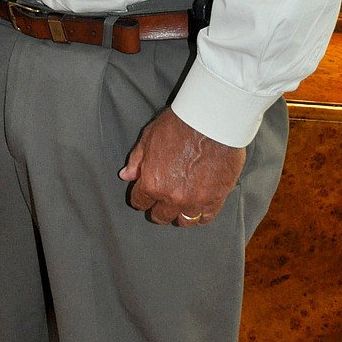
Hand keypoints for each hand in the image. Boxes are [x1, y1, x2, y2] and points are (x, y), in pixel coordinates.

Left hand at [119, 108, 244, 226]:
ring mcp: (195, 200)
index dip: (141, 198)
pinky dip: (200, 214)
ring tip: (180, 204)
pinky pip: (205, 218)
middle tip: (162, 200)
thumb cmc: (179, 124)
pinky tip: (198, 206)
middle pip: (160, 216)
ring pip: (183, 221)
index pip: (140, 202)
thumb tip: (126, 175)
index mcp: (152, 182)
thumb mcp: (149, 137)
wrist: (211, 120)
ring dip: (179, 214)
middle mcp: (172, 197)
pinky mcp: (216, 198)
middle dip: (158, 208)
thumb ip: (136, 160)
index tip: (145, 195)